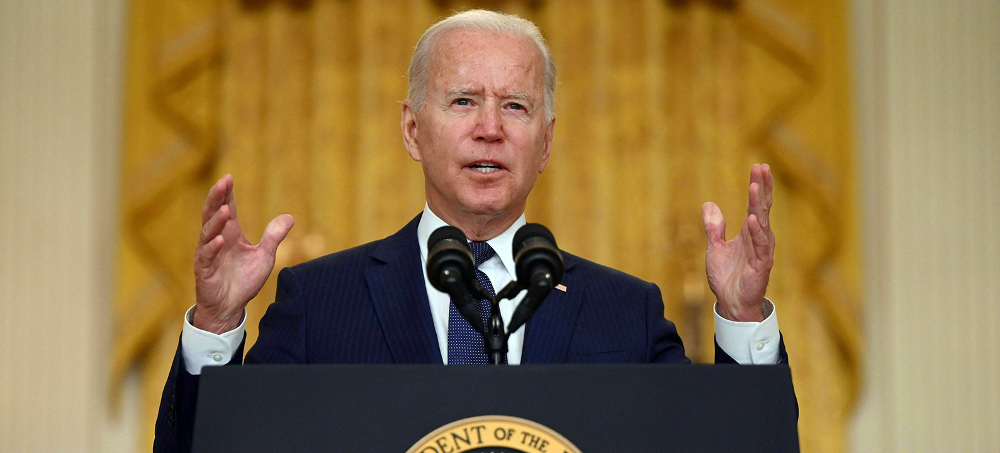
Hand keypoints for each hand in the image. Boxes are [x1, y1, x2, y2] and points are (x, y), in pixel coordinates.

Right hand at [193, 175, 293, 333]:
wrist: (230, 307)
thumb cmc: (244, 280)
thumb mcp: (264, 256)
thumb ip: (274, 237)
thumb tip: (290, 217)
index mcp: (231, 233)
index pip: (226, 208)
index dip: (226, 193)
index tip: (229, 178)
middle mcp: (217, 239)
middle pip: (213, 213)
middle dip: (217, 198)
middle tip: (222, 183)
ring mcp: (208, 254)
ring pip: (207, 232)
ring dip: (216, 221)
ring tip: (226, 210)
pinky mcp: (204, 270)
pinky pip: (206, 256)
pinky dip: (212, 247)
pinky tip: (220, 239)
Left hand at [702, 164, 774, 321]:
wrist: (731, 303)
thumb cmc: (726, 277)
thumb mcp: (714, 248)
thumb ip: (713, 227)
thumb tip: (709, 204)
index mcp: (749, 233)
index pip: (756, 204)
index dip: (758, 186)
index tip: (759, 167)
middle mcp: (758, 238)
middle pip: (762, 208)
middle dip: (762, 188)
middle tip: (762, 168)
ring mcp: (762, 251)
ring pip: (762, 223)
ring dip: (758, 205)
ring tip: (755, 187)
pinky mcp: (761, 265)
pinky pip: (760, 246)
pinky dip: (757, 232)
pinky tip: (753, 219)